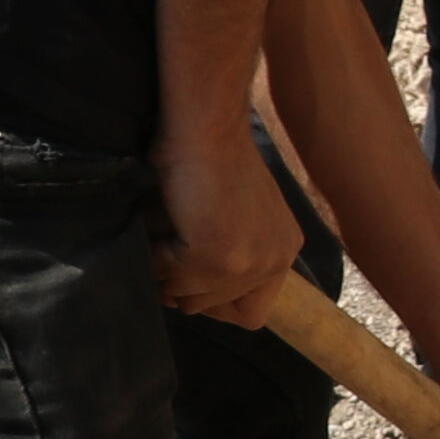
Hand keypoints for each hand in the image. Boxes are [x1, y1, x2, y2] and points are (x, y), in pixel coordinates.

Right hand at [156, 131, 303, 326]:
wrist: (204, 124)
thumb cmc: (208, 160)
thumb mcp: (232, 216)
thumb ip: (222, 259)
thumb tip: (179, 300)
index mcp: (283, 250)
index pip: (252, 314)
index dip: (214, 303)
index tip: (189, 276)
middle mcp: (276, 260)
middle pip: (215, 309)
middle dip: (183, 282)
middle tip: (168, 244)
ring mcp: (250, 261)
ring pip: (190, 297)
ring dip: (167, 268)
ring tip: (166, 228)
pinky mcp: (219, 255)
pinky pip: (171, 278)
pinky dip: (156, 255)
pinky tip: (162, 222)